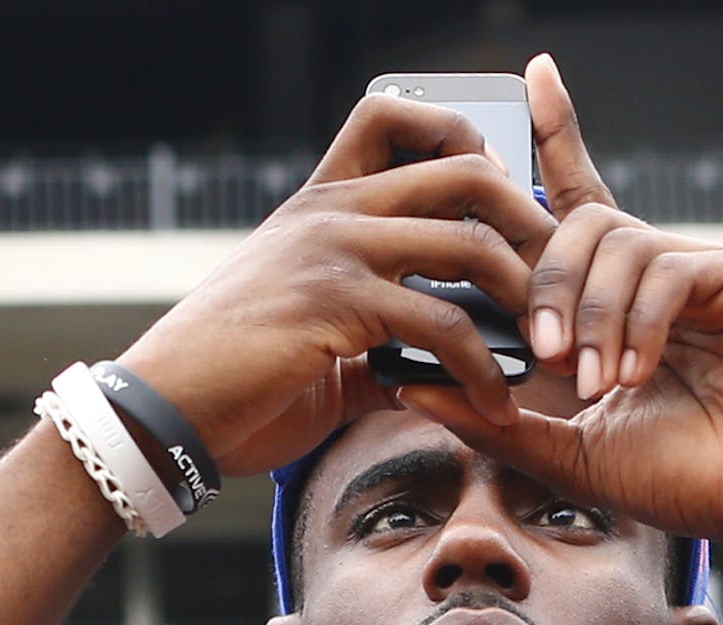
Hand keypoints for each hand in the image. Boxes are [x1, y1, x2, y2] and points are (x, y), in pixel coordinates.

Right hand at [115, 94, 555, 476]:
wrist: (163, 411)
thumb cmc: (235, 381)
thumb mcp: (319, 346)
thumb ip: (383, 345)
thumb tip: (443, 378)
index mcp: (321, 204)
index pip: (394, 116)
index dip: (462, 137)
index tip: (502, 202)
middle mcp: (332, 212)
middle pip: (464, 169)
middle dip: (530, 223)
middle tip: (560, 283)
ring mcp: (334, 251)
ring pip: (468, 242)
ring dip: (525, 298)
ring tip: (548, 349)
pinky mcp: (336, 304)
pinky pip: (442, 324)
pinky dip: (483, 370)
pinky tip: (495, 404)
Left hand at [397, 54, 722, 593]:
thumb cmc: (682, 479)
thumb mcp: (568, 450)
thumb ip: (493, 418)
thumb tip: (409, 387)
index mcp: (614, 304)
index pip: (571, 207)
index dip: (553, 141)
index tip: (531, 80)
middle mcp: (654, 275)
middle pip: (576, 225)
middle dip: (544, 283)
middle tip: (544, 353)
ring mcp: (701, 271)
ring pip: (615, 243)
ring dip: (591, 314)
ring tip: (596, 381)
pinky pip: (667, 269)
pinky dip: (639, 323)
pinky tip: (636, 373)